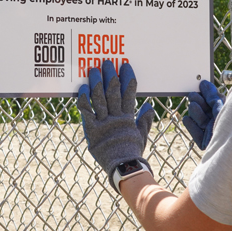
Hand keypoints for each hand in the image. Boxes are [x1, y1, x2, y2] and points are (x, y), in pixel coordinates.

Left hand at [77, 60, 153, 188]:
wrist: (124, 168)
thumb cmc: (132, 154)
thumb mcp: (141, 137)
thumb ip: (144, 121)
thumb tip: (149, 107)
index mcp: (127, 118)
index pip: (128, 94)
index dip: (127, 79)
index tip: (126, 66)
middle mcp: (115, 118)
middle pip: (112, 92)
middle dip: (110, 76)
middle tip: (107, 62)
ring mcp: (103, 123)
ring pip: (99, 98)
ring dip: (96, 82)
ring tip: (93, 69)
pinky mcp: (91, 130)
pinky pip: (86, 112)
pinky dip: (84, 99)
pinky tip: (83, 87)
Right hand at [182, 80, 222, 149]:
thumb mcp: (222, 107)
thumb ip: (212, 96)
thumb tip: (204, 84)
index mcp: (230, 114)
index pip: (217, 102)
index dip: (208, 94)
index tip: (201, 86)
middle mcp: (223, 124)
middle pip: (207, 111)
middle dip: (199, 102)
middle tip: (193, 95)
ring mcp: (215, 134)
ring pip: (201, 121)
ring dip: (195, 112)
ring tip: (193, 106)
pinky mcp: (207, 144)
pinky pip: (197, 134)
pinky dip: (191, 126)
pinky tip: (187, 119)